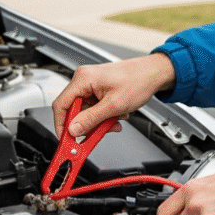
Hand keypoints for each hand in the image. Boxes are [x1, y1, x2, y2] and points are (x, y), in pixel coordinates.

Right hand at [53, 53, 175, 137]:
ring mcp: (91, 85)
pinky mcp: (98, 90)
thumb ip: (91, 119)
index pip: (61, 105)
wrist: (154, 74)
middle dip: (86, 126)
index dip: (61, 125)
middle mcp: (84, 80)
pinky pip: (94, 109)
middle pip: (74, 111)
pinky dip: (103, 117)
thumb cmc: (138, 80)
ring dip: (98, 122)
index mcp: (83, 79)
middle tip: (94, 136)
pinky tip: (116, 117)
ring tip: (113, 123)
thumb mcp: (114, 106)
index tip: (67, 140)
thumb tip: (73, 130)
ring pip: (85, 113)